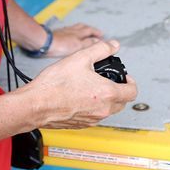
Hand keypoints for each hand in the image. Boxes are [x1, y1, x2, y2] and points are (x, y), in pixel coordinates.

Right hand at [18, 40, 136, 129]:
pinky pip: (95, 116)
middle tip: (109, 81)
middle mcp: (102, 110)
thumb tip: (113, 45)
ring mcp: (92, 120)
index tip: (124, 77)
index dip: (131, 82)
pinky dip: (94, 107)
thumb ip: (101, 49)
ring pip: (109, 111)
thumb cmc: (56, 84)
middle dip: (120, 91)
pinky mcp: (81, 125)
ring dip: (107, 100)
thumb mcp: (81, 58)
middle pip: (123, 103)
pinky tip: (81, 96)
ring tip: (93, 87)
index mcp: (107, 94)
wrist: (36, 104)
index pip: (132, 92)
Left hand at [46, 22, 104, 57]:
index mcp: (79, 32)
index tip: (102, 35)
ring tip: (83, 32)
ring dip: (81, 30)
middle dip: (90, 29)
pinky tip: (69, 36)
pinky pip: (67, 31)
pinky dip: (71, 32)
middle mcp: (72, 30)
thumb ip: (89, 43)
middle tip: (94, 32)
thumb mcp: (79, 46)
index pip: (91, 31)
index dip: (97, 33)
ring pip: (75, 28)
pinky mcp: (57, 34)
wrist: (45, 43)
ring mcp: (64, 31)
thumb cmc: (60, 45)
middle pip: (83, 27)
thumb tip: (99, 41)